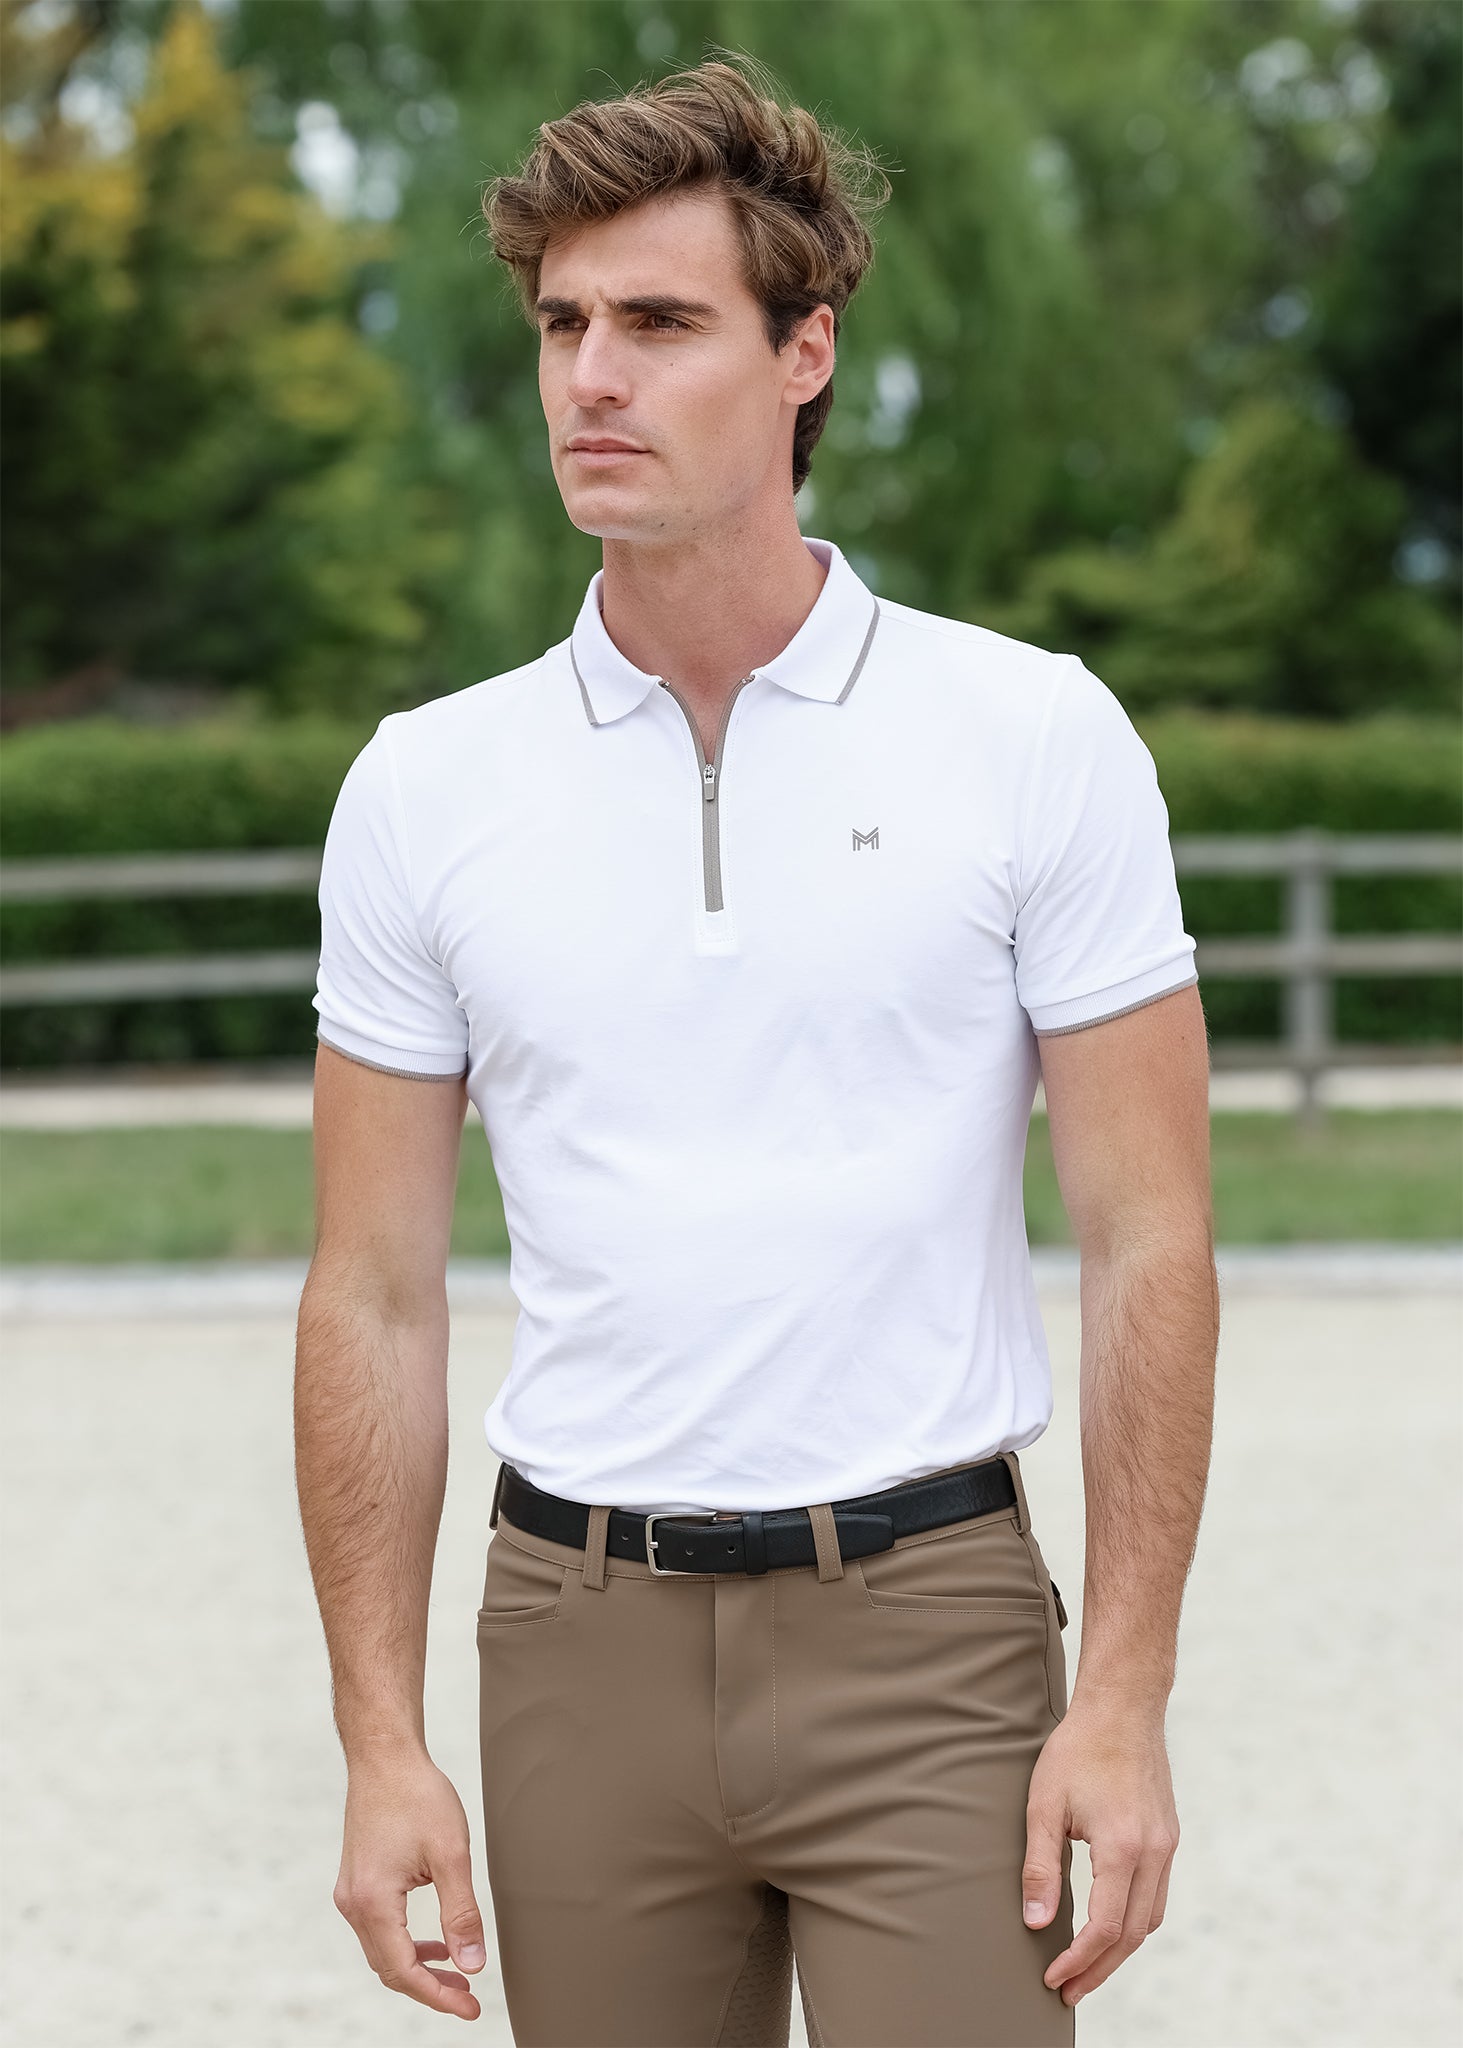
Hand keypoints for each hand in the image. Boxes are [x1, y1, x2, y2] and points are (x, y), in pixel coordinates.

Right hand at [333, 1749, 487, 2021]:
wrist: (384, 1756)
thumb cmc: (417, 1795)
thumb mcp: (450, 1854)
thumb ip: (461, 1914)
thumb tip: (473, 1964)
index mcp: (373, 1902)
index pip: (404, 1971)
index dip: (438, 1996)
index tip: (470, 2008)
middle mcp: (353, 1904)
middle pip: (389, 1968)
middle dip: (429, 1988)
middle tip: (468, 1998)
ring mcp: (350, 1893)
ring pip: (383, 1951)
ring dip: (418, 1967)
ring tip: (457, 1975)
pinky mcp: (356, 1881)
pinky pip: (379, 1929)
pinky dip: (406, 1943)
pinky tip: (434, 1942)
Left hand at [1021, 1697, 1178, 2006]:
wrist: (1123, 1706)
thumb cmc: (1078, 1749)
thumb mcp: (1044, 1805)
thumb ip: (1040, 1868)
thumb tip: (1036, 1923)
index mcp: (1123, 1847)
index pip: (1106, 1927)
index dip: (1079, 1960)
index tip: (1053, 1978)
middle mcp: (1154, 1853)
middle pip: (1133, 1935)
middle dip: (1099, 1968)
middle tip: (1068, 1990)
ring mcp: (1167, 1845)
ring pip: (1151, 1919)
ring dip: (1120, 1950)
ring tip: (1087, 1967)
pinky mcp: (1169, 1836)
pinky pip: (1157, 1894)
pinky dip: (1135, 1920)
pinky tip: (1109, 1925)